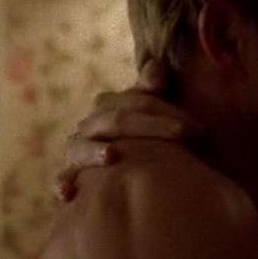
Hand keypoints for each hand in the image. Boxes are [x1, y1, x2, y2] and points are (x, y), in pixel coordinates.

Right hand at [53, 59, 202, 200]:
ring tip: (111, 155)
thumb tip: (156, 65)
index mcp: (108, 108)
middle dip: (150, 127)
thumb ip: (149, 93)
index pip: (136, 101)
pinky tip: (67, 192)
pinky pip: (61, 180)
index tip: (196, 128)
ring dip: (94, 152)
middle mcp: (89, 126)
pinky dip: (62, 184)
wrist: (117, 173)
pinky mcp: (68, 178)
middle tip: (184, 136)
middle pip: (116, 121)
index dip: (165, 111)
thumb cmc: (138, 142)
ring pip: (81, 147)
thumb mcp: (146, 117)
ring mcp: (76, 151)